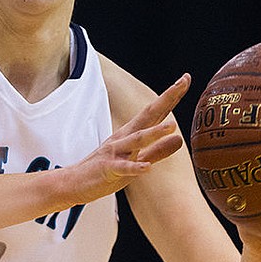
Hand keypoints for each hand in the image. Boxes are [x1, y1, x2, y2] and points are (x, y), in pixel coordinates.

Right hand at [68, 74, 190, 202]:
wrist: (73, 183)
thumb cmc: (105, 171)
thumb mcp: (135, 160)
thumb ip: (157, 150)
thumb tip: (179, 138)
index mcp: (132, 134)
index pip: (155, 112)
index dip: (171, 96)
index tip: (186, 79)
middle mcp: (124, 138)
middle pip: (148, 116)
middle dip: (166, 99)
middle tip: (183, 82)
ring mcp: (115, 153)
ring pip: (136, 141)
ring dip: (153, 133)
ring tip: (172, 126)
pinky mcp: (108, 169)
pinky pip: (123, 168)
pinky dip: (135, 167)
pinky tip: (147, 168)